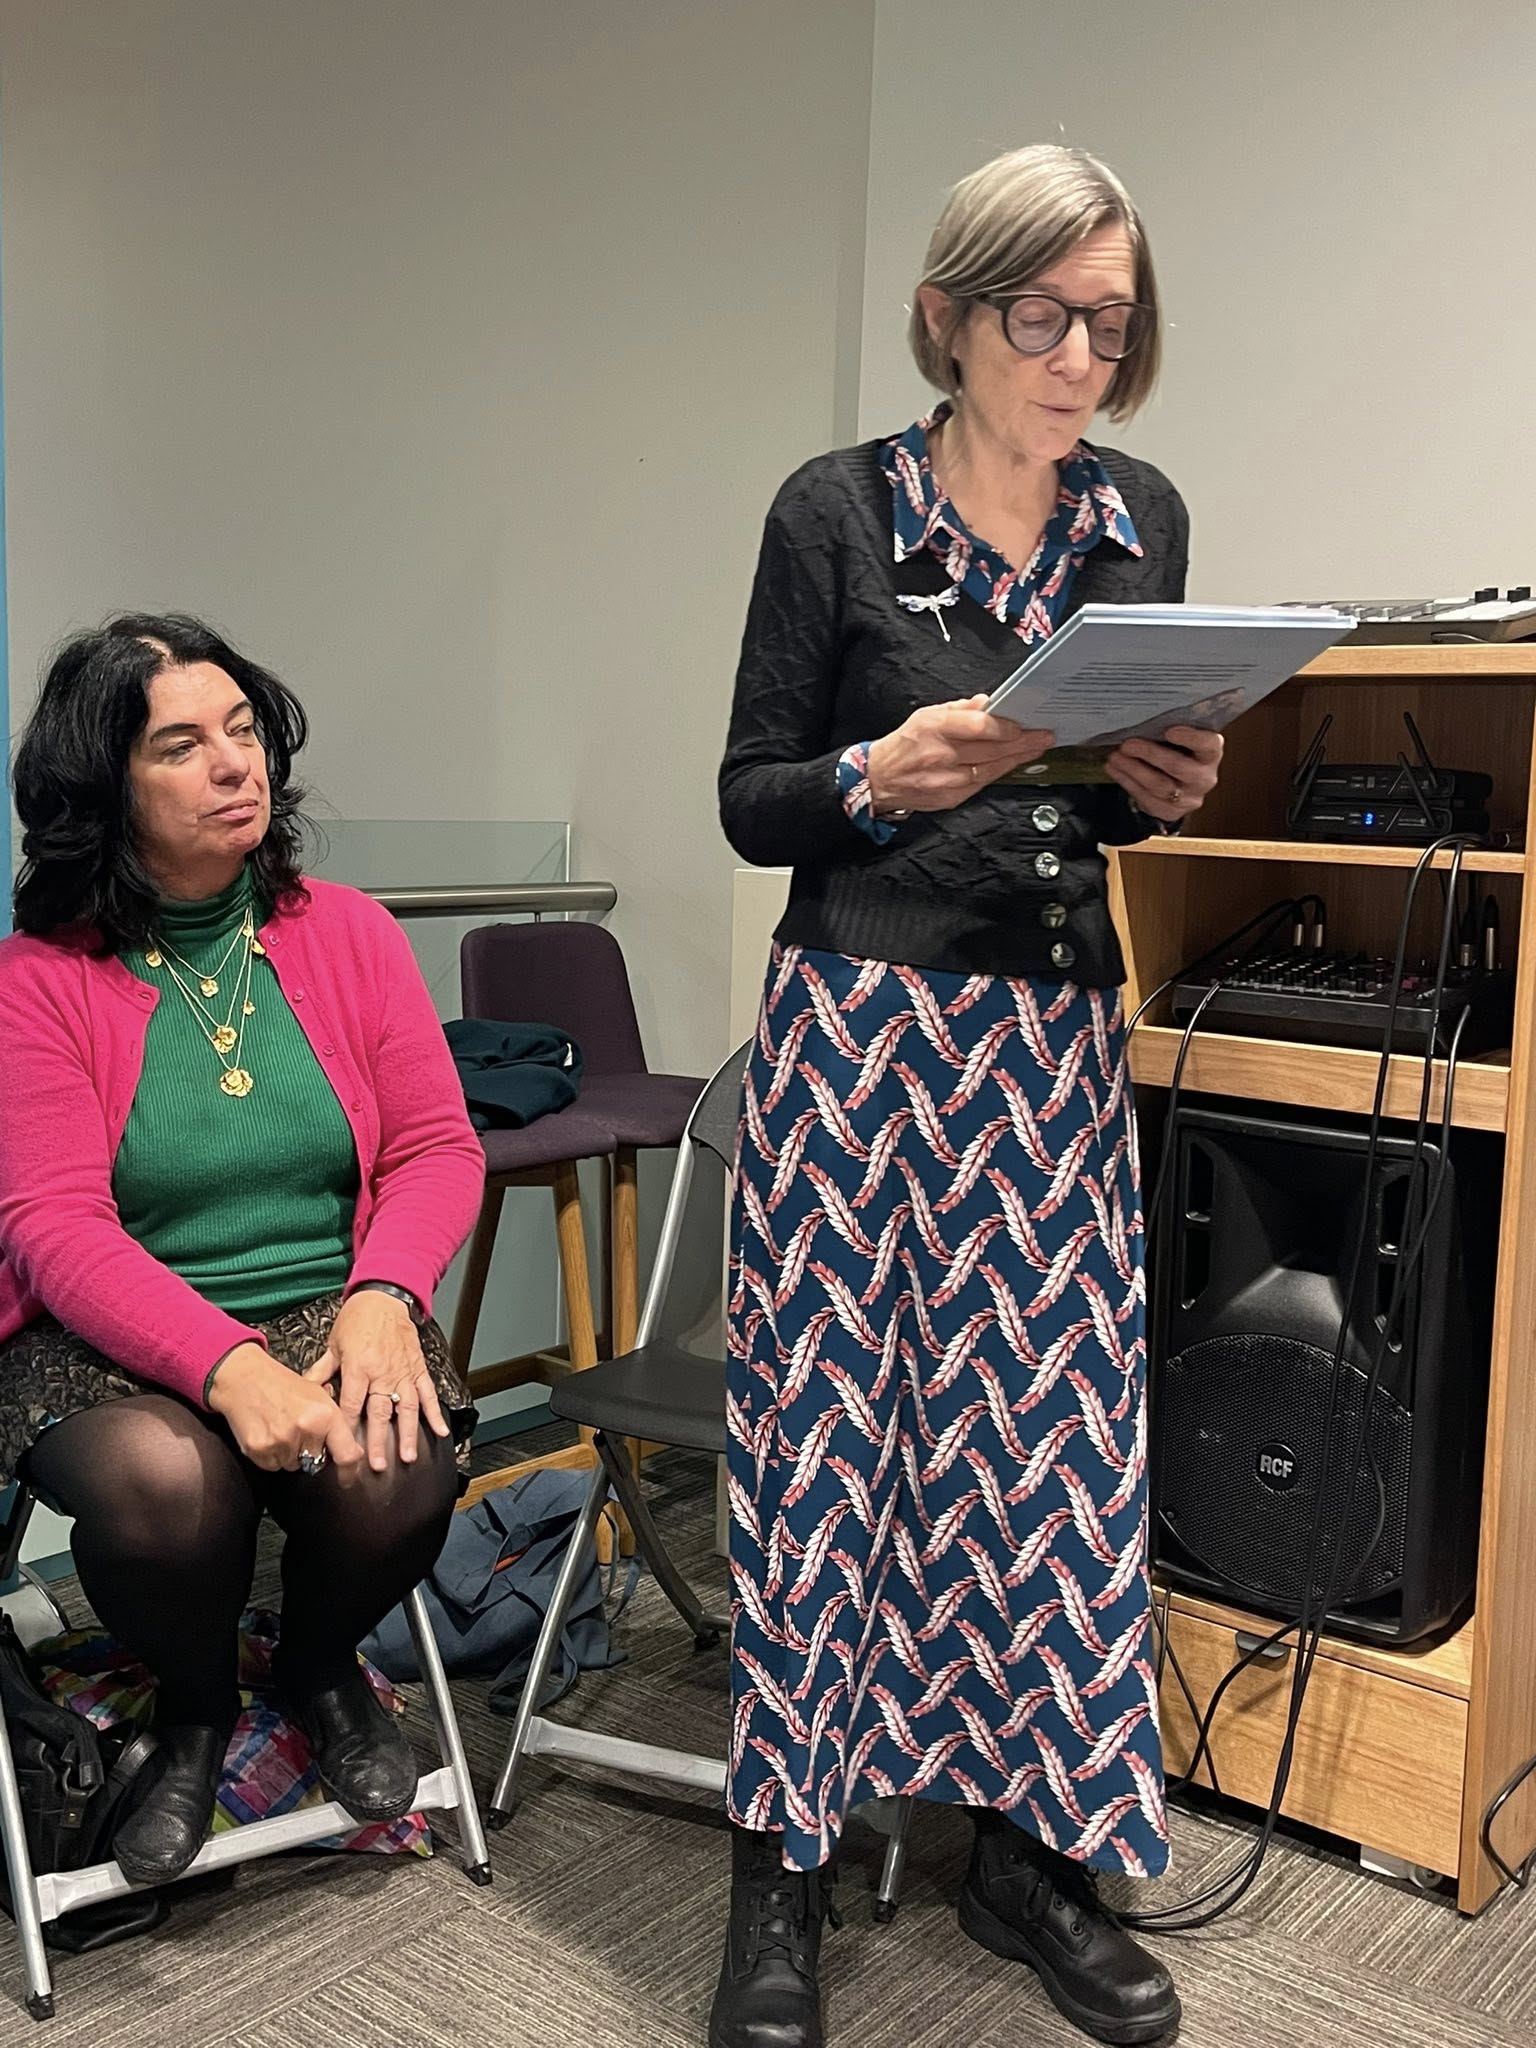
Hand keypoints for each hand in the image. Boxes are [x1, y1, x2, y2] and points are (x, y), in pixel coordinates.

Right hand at [207, 1342, 364, 1478]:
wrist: (245, 1378)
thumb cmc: (282, 1383)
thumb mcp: (318, 1394)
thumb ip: (333, 1421)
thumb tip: (349, 1447)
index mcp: (325, 1416)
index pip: (347, 1455)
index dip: (350, 1472)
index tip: (348, 1479)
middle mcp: (305, 1430)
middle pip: (315, 1462)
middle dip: (310, 1451)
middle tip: (298, 1430)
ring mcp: (281, 1442)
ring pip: (292, 1465)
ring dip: (289, 1453)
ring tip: (280, 1427)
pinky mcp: (259, 1450)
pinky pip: (272, 1465)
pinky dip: (271, 1455)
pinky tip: (268, 1433)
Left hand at [304, 1291, 448, 1472]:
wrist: (384, 1297)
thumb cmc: (357, 1319)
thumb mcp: (334, 1344)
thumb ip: (322, 1371)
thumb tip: (306, 1392)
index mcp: (359, 1368)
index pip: (352, 1405)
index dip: (348, 1428)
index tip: (345, 1449)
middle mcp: (383, 1372)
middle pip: (380, 1412)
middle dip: (380, 1441)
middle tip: (378, 1464)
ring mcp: (403, 1371)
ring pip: (407, 1407)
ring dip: (409, 1433)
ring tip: (409, 1456)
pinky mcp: (417, 1368)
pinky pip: (428, 1393)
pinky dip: (434, 1412)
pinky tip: (440, 1431)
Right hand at [867, 696, 1054, 815]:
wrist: (881, 778)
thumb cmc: (906, 744)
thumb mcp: (927, 715)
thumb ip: (959, 710)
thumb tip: (988, 702)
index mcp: (934, 728)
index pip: (978, 726)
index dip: (1005, 727)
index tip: (1024, 723)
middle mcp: (941, 755)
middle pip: (991, 749)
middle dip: (1022, 742)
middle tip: (1045, 735)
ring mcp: (946, 780)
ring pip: (991, 769)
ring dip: (1017, 758)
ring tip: (1037, 748)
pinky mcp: (951, 798)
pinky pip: (982, 783)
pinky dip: (1000, 772)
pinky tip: (1014, 763)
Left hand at [1105, 725, 1223, 822]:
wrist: (1177, 785)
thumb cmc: (1177, 753)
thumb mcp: (1180, 740)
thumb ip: (1169, 730)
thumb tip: (1141, 719)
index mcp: (1211, 754)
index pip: (1209, 745)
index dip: (1191, 738)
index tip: (1169, 731)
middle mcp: (1205, 777)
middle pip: (1178, 767)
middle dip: (1149, 754)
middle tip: (1127, 745)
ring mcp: (1190, 798)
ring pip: (1159, 785)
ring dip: (1133, 770)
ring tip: (1115, 757)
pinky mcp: (1172, 812)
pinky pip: (1147, 799)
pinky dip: (1127, 782)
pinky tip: (1115, 770)